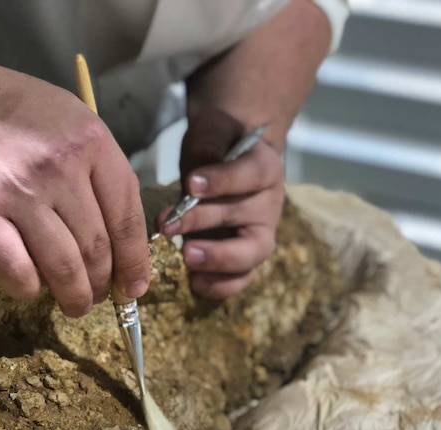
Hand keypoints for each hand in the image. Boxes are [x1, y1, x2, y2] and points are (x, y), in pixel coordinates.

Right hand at [0, 56, 150, 316]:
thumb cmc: (11, 111)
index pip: (127, 217)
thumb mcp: (70, 120)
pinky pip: (15, 270)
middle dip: (102, 284)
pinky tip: (29, 288)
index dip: (135, 262)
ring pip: (63, 267)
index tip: (135, 288)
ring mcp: (17, 191)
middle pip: (97, 248)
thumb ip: (97, 170)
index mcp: (91, 141)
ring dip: (74, 297)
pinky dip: (28, 290)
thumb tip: (120, 240)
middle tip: (97, 296)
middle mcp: (59, 167)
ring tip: (75, 305)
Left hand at [157, 108, 283, 298]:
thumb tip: (194, 181)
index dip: (222, 181)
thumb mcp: (212, 133)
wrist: (228, 157)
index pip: (250, 175)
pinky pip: (241, 278)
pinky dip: (221, 286)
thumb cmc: (218, 144)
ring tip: (186, 257)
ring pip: (251, 255)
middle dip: (206, 223)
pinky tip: (194, 282)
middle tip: (170, 227)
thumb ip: (207, 146)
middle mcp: (269, 204)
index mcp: (265, 168)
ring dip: (218, 260)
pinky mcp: (246, 257)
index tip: (190, 184)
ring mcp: (261, 234)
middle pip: (245, 218)